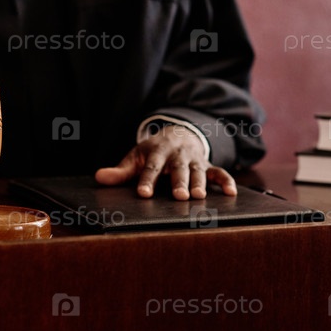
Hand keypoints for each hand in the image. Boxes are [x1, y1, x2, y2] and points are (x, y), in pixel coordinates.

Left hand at [95, 124, 236, 200]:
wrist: (178, 133)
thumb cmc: (153, 152)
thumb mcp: (136, 157)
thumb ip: (120, 171)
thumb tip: (99, 178)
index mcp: (157, 152)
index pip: (151, 167)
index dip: (147, 180)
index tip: (144, 193)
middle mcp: (177, 155)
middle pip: (178, 169)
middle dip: (179, 182)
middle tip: (179, 196)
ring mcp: (194, 159)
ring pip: (198, 170)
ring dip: (199, 182)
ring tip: (199, 197)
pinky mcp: (207, 165)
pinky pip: (219, 172)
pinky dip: (226, 181)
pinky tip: (231, 193)